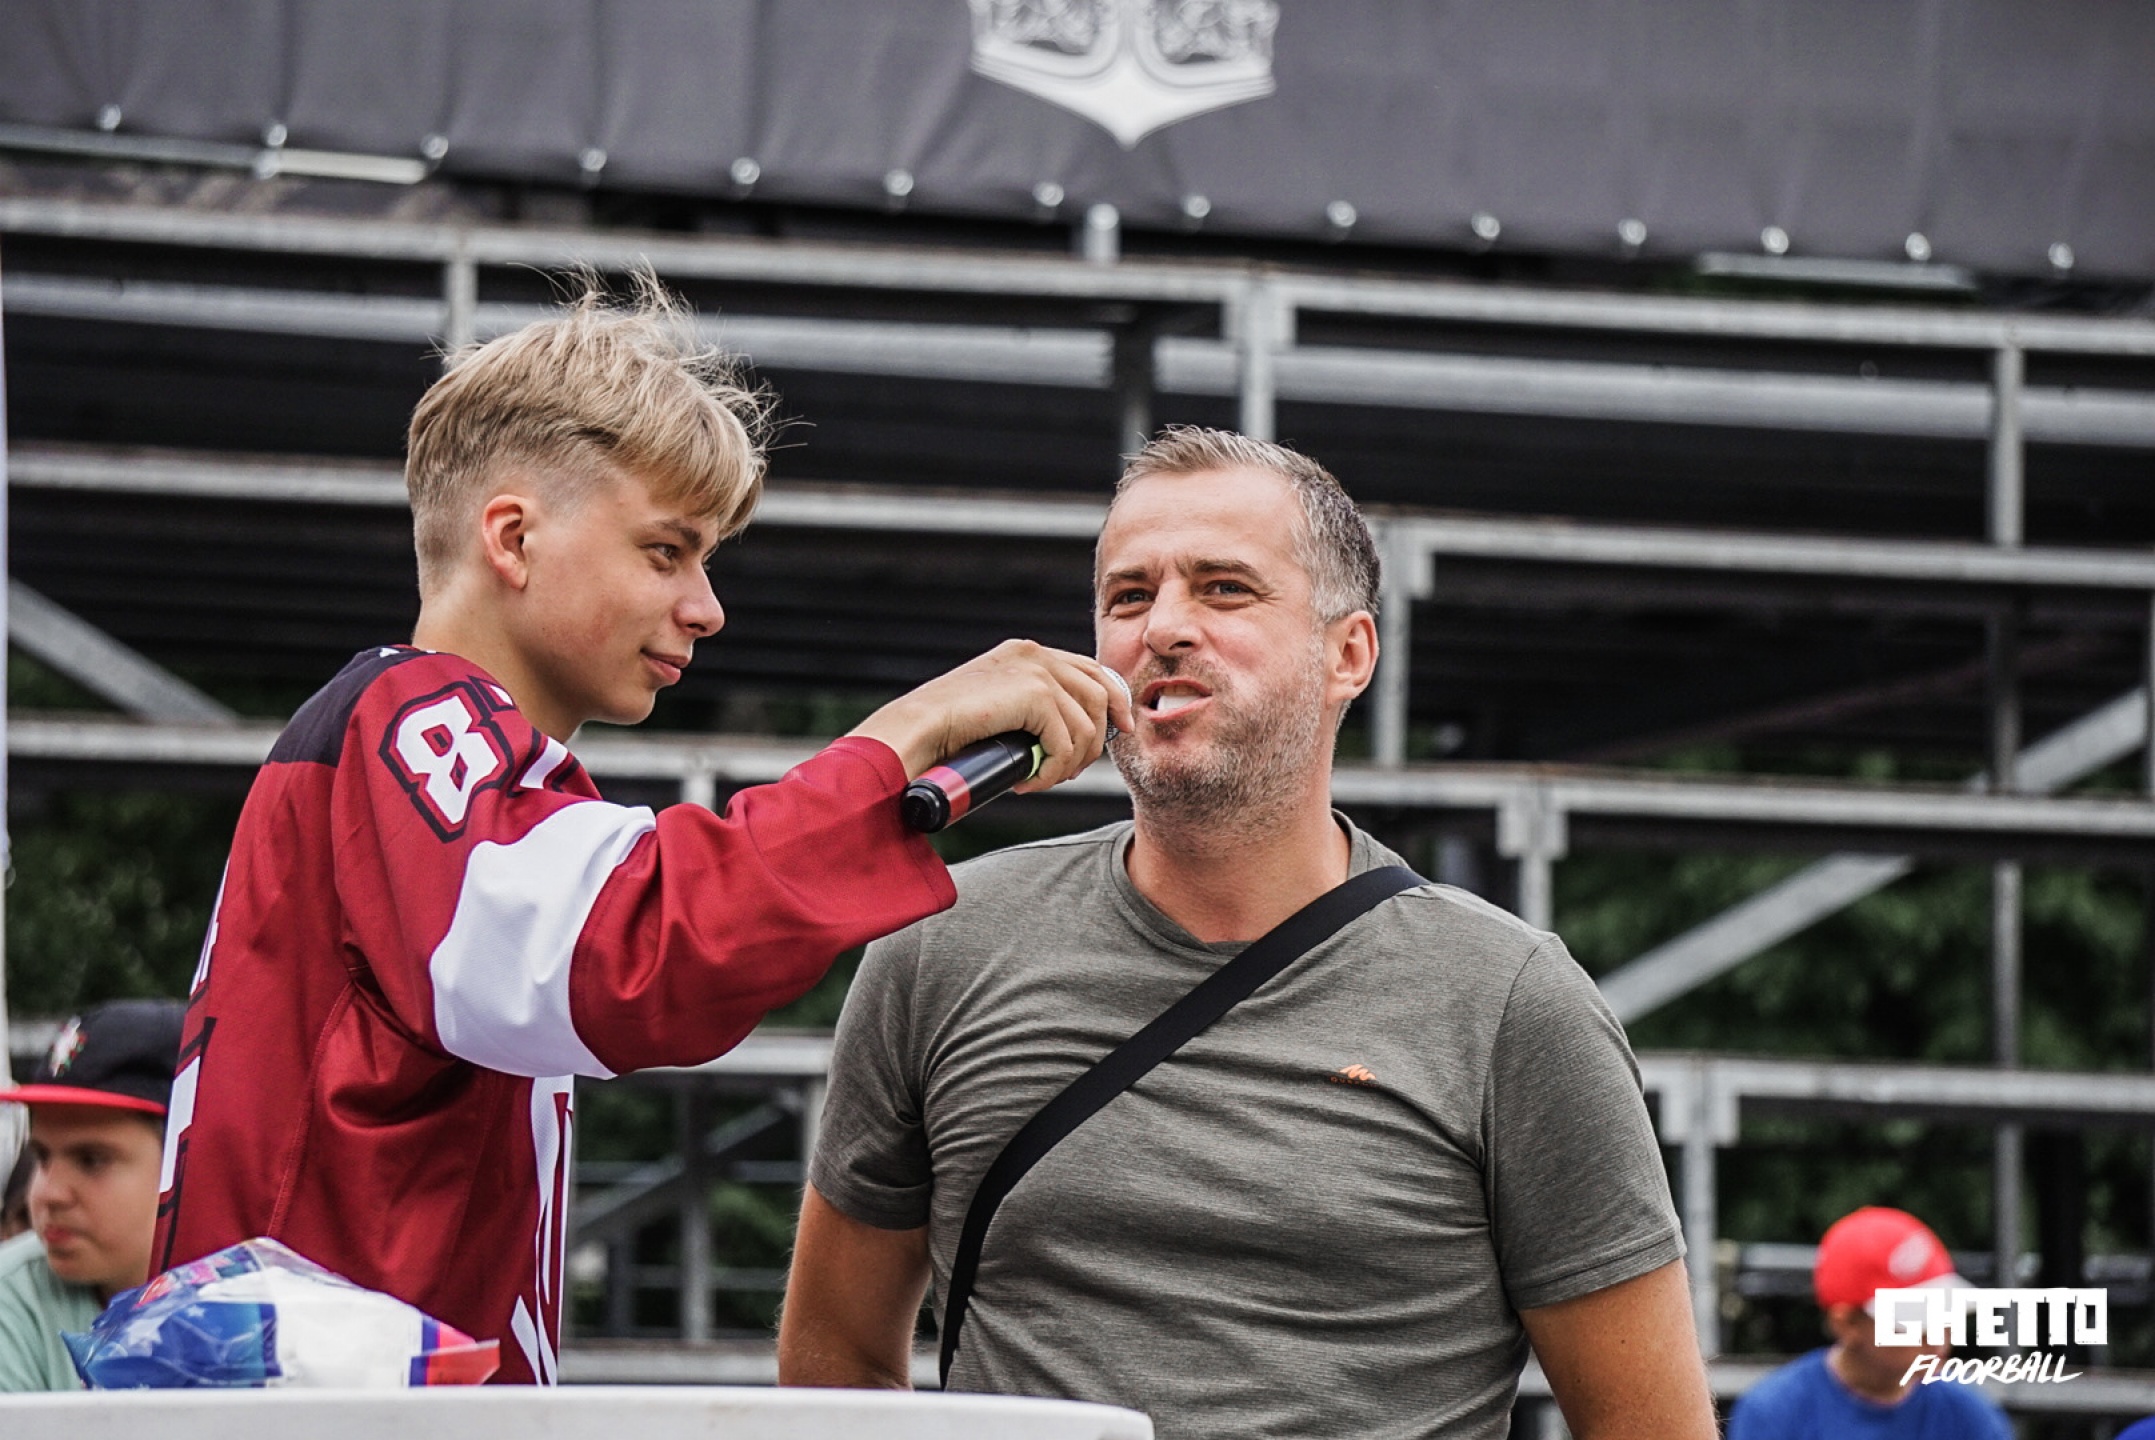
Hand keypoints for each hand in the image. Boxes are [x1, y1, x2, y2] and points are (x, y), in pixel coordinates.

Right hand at [848, 640, 1133, 790]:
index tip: (1118, 730)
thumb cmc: (942, 734)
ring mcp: (1036, 670)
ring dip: (1070, 762)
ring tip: (1041, 779)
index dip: (1111, 700)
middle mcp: (1034, 654)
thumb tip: (1062, 739)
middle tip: (1069, 771)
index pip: (1089, 669)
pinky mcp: (1036, 694)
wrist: (914, 732)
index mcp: (1025, 653)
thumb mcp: (995, 714)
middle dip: (1097, 737)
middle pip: (1099, 693)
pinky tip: (1028, 781)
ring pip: (1087, 724)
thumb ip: (1025, 713)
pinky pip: (1067, 742)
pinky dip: (1053, 770)